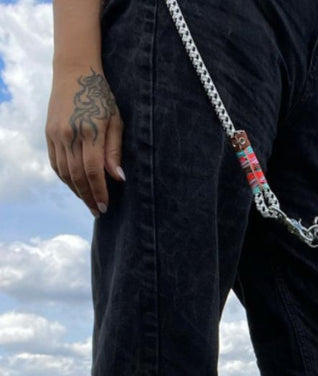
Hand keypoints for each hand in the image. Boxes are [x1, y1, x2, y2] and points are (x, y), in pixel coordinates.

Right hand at [46, 66, 124, 216]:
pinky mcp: (49, 134)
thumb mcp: (116, 121)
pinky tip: (76, 186)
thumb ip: (115, 151)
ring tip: (89, 202)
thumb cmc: (102, 97)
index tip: (105, 207)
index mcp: (89, 132)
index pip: (93, 172)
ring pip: (65, 173)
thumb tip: (118, 178)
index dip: (99, 192)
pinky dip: (66, 178)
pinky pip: (56, 163)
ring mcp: (56, 135)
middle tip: (98, 211)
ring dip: (77, 191)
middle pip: (78, 176)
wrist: (74, 72)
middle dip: (89, 197)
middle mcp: (69, 135)